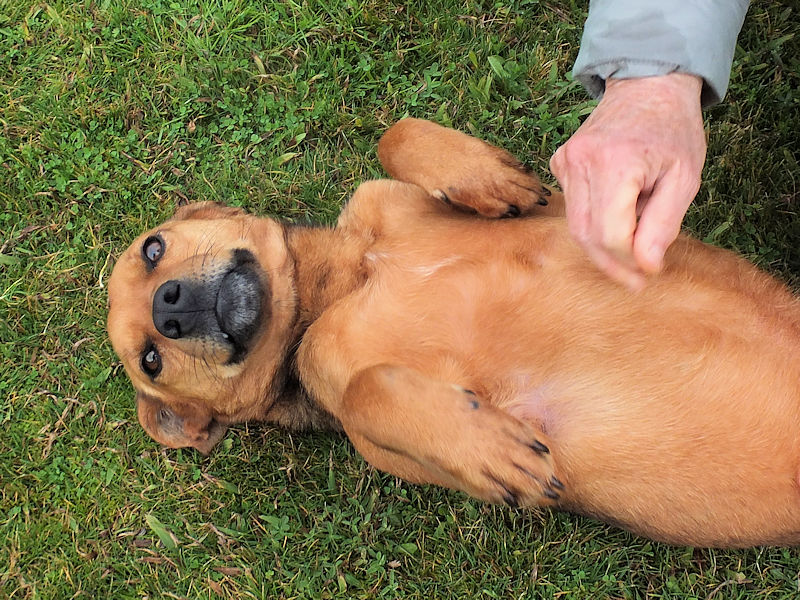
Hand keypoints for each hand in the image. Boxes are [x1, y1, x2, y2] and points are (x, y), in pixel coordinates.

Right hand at [550, 73, 705, 289]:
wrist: (649, 86)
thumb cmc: (673, 131)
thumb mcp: (684, 178)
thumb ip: (663, 225)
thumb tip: (645, 266)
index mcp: (616, 163)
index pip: (611, 235)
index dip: (629, 262)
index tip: (650, 272)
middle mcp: (581, 161)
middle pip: (586, 235)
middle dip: (612, 262)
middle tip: (636, 279)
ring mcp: (565, 161)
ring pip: (575, 225)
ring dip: (603, 243)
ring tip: (632, 244)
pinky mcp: (559, 162)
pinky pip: (573, 206)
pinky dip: (594, 219)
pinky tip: (618, 207)